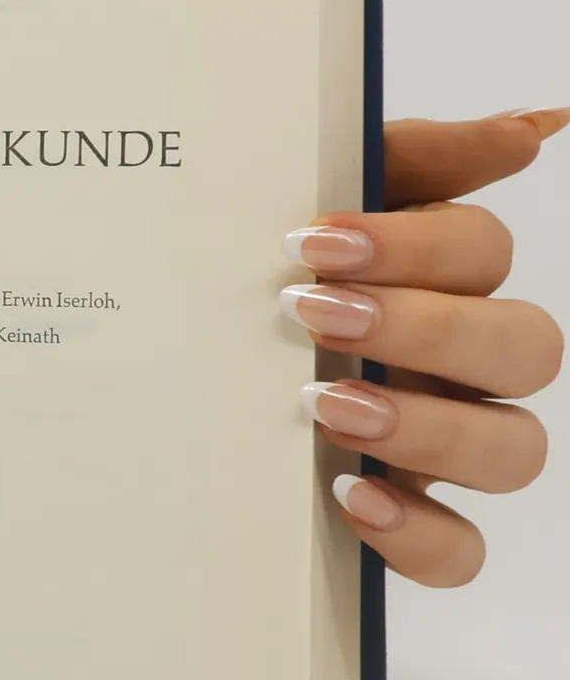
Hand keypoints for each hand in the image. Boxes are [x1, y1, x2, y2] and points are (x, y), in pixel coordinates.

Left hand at [284, 109, 564, 585]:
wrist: (151, 401)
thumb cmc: (242, 285)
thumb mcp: (292, 201)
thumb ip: (400, 159)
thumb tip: (529, 128)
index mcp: (437, 283)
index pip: (482, 252)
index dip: (415, 245)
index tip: (311, 241)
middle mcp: (458, 367)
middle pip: (524, 347)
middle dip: (424, 327)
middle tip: (313, 315)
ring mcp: (443, 451)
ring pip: (516, 449)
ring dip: (431, 427)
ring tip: (324, 406)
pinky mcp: (410, 528)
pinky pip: (461, 551)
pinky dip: (419, 531)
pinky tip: (348, 496)